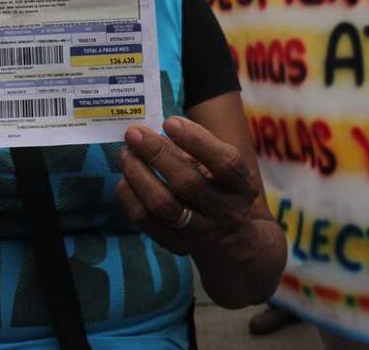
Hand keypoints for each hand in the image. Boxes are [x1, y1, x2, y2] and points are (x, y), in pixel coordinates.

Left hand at [116, 116, 260, 258]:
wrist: (231, 240)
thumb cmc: (221, 189)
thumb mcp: (221, 167)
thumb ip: (196, 147)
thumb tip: (156, 130)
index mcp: (243, 186)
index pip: (224, 163)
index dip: (197, 140)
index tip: (169, 122)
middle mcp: (227, 213)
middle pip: (187, 183)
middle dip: (156, 153)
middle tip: (134, 134)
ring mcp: (202, 233)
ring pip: (162, 204)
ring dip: (138, 175)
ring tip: (126, 154)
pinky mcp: (177, 246)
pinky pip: (145, 221)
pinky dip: (129, 197)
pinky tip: (125, 179)